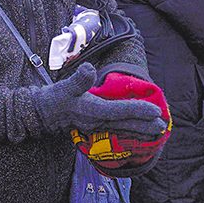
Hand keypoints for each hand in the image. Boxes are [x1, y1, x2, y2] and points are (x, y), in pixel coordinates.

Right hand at [35, 64, 164, 136]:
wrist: (40, 114)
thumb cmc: (53, 99)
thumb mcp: (64, 87)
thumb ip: (78, 79)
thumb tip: (88, 68)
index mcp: (92, 111)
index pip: (119, 111)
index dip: (138, 110)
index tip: (156, 110)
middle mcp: (96, 122)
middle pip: (125, 125)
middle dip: (144, 126)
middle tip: (162, 126)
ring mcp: (95, 128)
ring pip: (122, 131)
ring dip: (139, 131)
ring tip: (155, 132)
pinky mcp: (93, 128)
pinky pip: (116, 132)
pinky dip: (128, 132)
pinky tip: (137, 133)